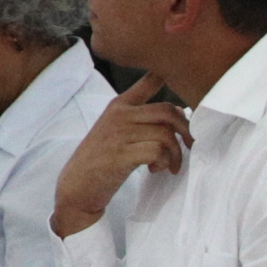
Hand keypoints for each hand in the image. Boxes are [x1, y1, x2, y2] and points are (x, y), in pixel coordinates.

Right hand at [54, 75, 193, 235]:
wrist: (77, 186)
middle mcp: (120, 114)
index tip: (185, 94)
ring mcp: (120, 133)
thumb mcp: (118, 130)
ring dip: (174, 153)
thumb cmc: (101, 159)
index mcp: (119, 104)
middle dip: (186, 130)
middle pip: (167, 111)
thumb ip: (143, 119)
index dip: (171, 80)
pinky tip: (154, 169)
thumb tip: (179, 110)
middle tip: (189, 146)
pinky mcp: (122, 154)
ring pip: (166, 134)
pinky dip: (163, 163)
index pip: (149, 81)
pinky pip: (158, 151)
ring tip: (167, 165)